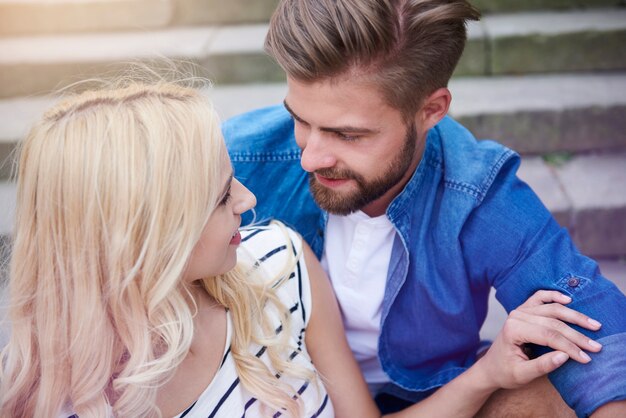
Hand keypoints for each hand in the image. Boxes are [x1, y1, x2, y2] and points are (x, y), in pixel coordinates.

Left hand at [476, 290, 602, 389]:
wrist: (491, 366)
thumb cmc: (505, 371)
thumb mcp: (522, 374)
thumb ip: (542, 366)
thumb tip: (565, 356)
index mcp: (513, 330)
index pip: (548, 335)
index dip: (569, 346)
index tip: (586, 358)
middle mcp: (516, 315)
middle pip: (553, 322)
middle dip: (577, 335)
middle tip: (596, 347)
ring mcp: (520, 310)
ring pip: (552, 309)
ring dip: (574, 316)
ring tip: (594, 325)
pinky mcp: (524, 310)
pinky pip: (540, 297)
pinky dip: (554, 295)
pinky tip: (568, 299)